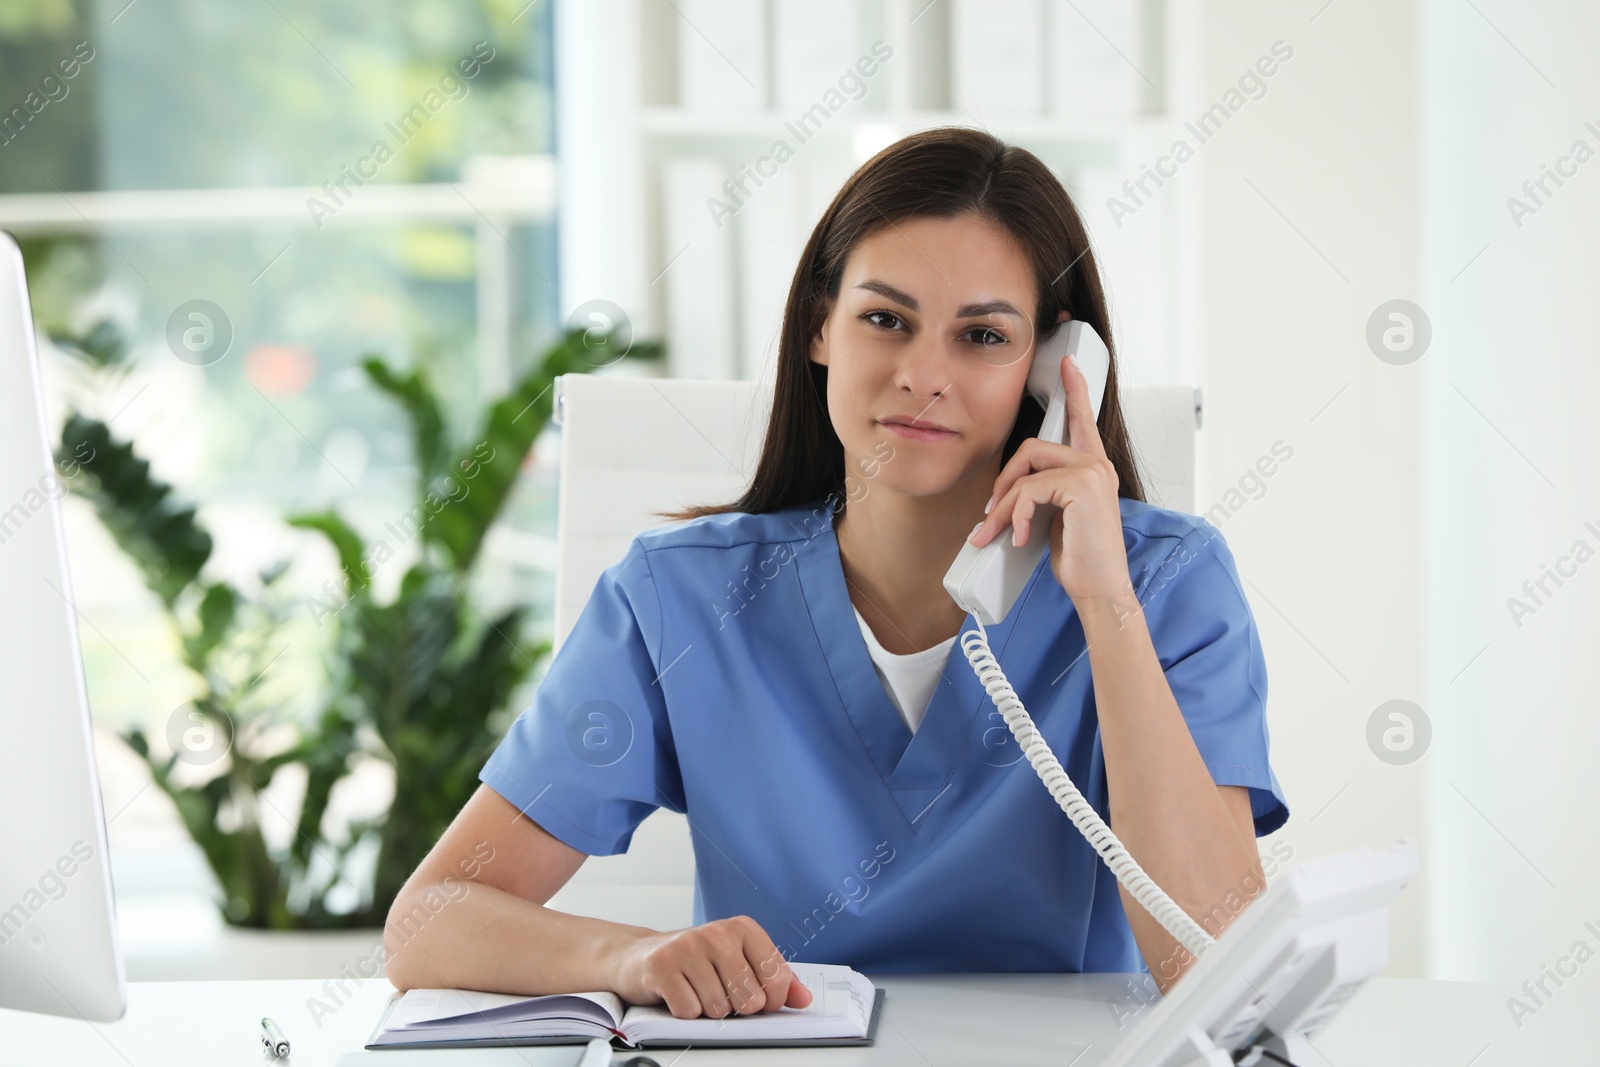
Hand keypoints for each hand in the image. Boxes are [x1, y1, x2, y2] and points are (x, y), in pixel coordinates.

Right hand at [606, 915, 813, 1018]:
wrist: (641, 955)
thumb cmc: (696, 961)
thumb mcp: (739, 962)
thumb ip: (774, 979)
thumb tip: (804, 998)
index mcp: (743, 928)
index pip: (777, 977)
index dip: (770, 1000)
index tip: (757, 996)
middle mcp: (717, 932)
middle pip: (750, 999)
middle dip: (736, 1007)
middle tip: (719, 991)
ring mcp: (688, 946)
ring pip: (719, 1009)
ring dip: (707, 1009)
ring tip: (696, 989)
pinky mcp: (662, 966)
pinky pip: (690, 1011)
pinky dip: (684, 1012)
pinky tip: (678, 992)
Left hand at [965, 312, 1132, 604]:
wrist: (1100, 589)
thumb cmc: (1081, 559)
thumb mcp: (1055, 520)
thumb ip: (1041, 496)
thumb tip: (1003, 497)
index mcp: (1092, 468)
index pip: (1082, 420)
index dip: (1075, 389)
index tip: (1067, 364)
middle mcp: (1096, 465)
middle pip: (1032, 448)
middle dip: (1003, 481)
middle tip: (989, 514)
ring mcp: (1091, 472)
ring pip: (1025, 470)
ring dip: (1001, 505)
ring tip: (994, 533)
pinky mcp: (1081, 486)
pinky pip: (1029, 490)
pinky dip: (1014, 516)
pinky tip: (1019, 538)